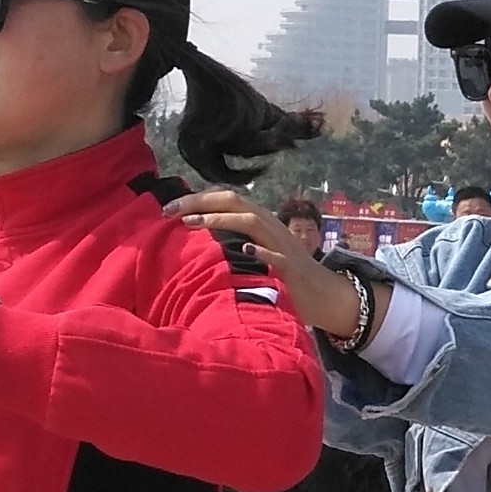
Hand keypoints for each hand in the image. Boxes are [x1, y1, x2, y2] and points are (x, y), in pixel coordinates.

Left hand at [176, 191, 351, 330]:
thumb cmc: (282, 272)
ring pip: (250, 221)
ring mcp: (280, 243)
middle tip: (170, 210)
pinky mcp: (289, 266)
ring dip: (220, 219)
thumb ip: (233, 239)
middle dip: (199, 202)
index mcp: (258, 219)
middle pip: (233, 201)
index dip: (196, 199)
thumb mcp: (257, 248)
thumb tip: (196, 233)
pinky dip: (259, 250)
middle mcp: (268, 225)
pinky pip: (274, 254)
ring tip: (191, 223)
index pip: (225, 198)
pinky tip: (243, 249)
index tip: (167, 208)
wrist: (323, 293)